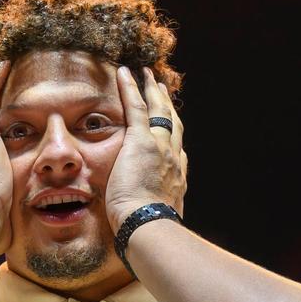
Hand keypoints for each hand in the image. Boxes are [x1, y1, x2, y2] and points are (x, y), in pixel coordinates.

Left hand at [105, 66, 187, 228]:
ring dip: (153, 92)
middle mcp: (173, 158)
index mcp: (175, 177)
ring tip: (148, 77)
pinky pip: (136, 107)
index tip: (170, 127)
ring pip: (159, 111)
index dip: (173, 135)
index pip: (176, 150)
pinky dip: (131, 88)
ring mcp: (160, 146)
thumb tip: (143, 222)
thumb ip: (152, 212)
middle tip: (163, 90)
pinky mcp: (141, 140)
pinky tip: (125, 73)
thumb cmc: (145, 228)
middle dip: (168, 106)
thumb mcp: (155, 218)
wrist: (147, 223)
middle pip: (172, 125)